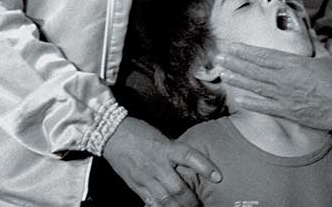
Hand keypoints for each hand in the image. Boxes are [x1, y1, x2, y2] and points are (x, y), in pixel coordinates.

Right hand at [103, 116, 220, 205]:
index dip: (205, 167)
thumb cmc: (141, 132)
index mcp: (166, 148)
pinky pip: (151, 202)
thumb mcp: (162, 137)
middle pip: (178, 187)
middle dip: (191, 200)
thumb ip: (174, 151)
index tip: (218, 177)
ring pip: (165, 199)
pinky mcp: (136, 186)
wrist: (113, 135)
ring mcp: (146, 177)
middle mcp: (157, 164)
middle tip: (202, 205)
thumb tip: (189, 163)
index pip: (190, 157)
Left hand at [215, 44, 331, 130]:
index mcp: (293, 63)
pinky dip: (251, 102)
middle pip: (255, 70)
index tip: (232, 47)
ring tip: (224, 74)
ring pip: (256, 86)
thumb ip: (312, 44)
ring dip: (238, 80)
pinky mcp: (288, 112)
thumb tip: (307, 31)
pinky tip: (239, 98)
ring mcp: (284, 96)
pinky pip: (265, 106)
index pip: (263, 55)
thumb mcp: (324, 55)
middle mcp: (284, 79)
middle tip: (220, 58)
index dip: (246, 52)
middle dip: (236, 63)